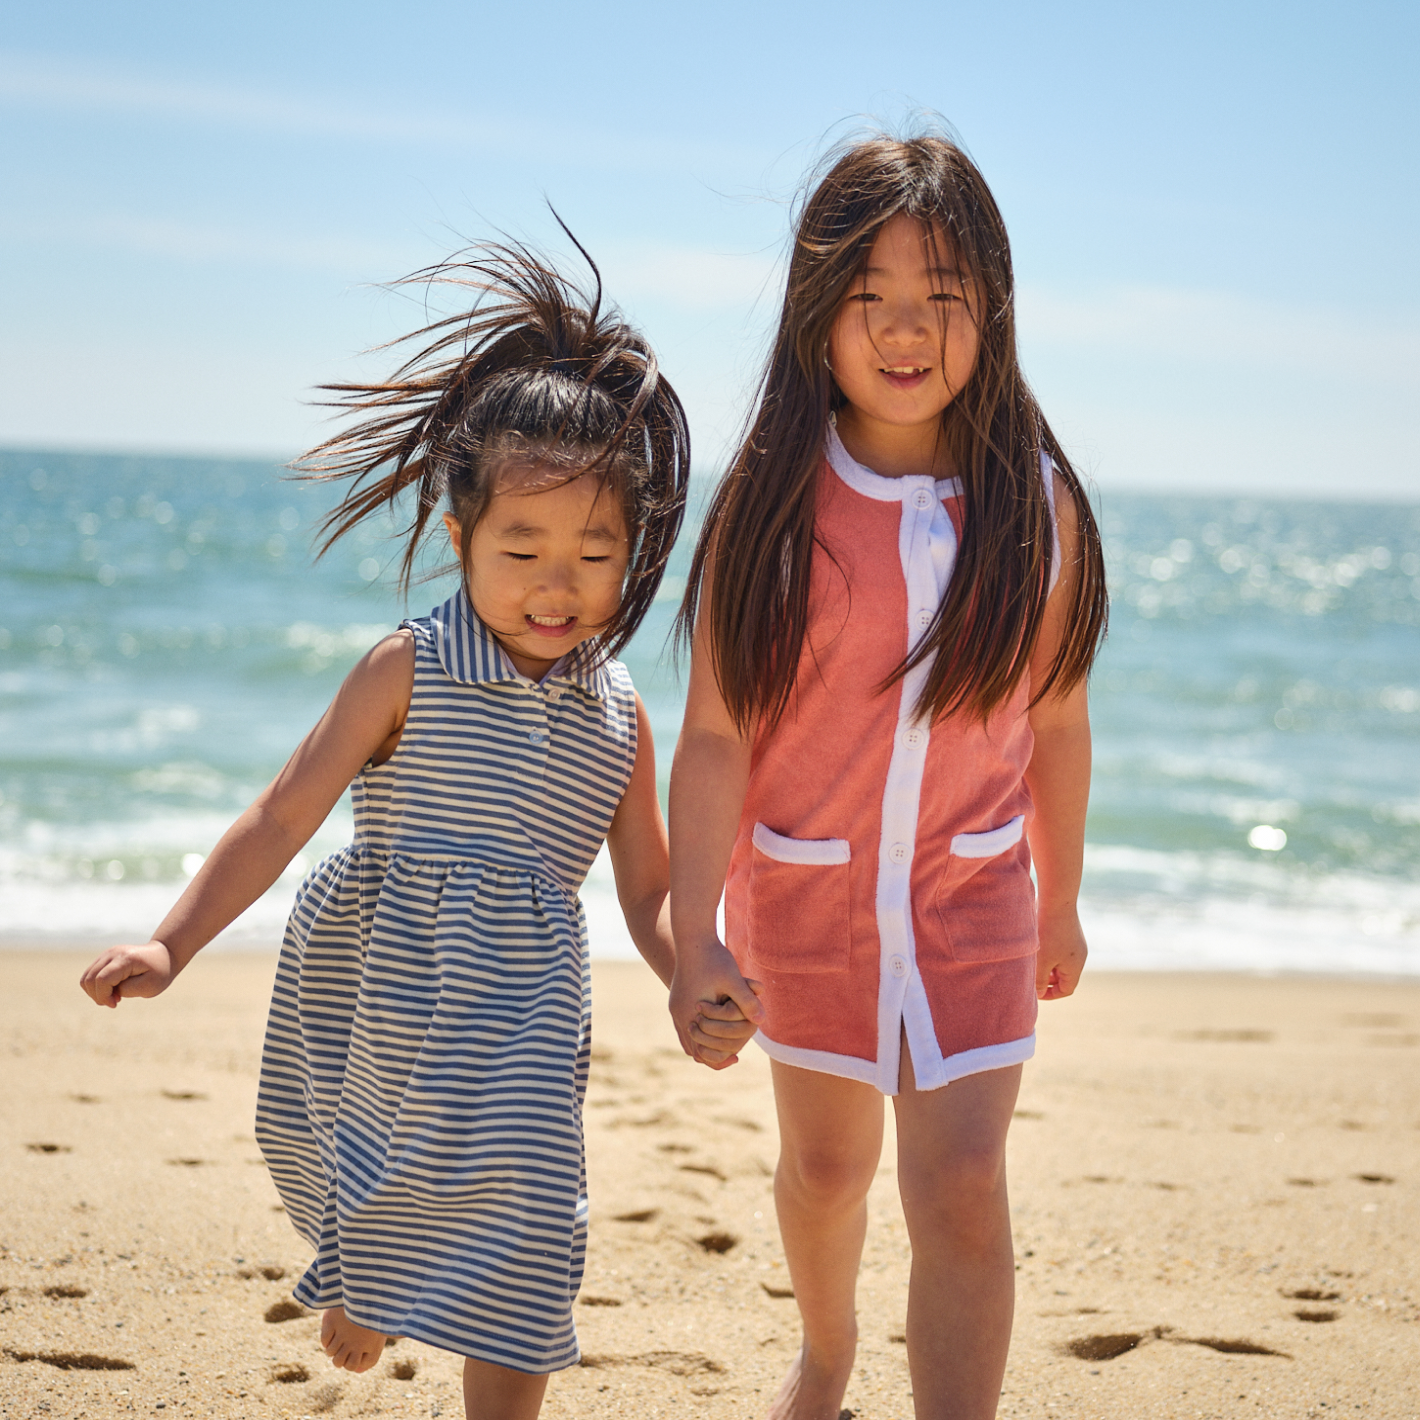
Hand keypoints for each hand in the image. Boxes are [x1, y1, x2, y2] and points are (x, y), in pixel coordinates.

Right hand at [79, 941, 175, 1007]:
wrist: (164, 955)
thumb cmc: (160, 971)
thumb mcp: (150, 986)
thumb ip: (127, 990)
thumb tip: (108, 991)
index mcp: (126, 958)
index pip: (102, 979)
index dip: (104, 996)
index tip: (116, 1004)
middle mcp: (113, 953)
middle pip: (90, 979)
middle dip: (98, 996)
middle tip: (117, 1000)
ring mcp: (107, 954)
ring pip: (86, 978)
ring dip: (96, 992)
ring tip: (115, 995)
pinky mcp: (104, 958)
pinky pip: (90, 976)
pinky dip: (96, 987)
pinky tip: (112, 990)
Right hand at [669, 938, 764, 1069]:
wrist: (692, 937)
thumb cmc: (713, 956)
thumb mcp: (732, 979)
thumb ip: (746, 1000)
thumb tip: (762, 1020)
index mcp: (690, 1012)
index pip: (701, 1050)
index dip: (718, 1058)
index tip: (736, 1059)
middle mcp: (679, 1013)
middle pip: (692, 1048)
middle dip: (711, 1054)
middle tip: (732, 1057)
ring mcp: (675, 1007)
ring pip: (687, 1038)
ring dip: (704, 1043)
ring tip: (725, 1046)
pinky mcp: (676, 1000)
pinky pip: (685, 1026)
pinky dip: (698, 1032)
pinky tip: (715, 1028)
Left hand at [1035, 905, 1086, 1000]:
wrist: (1057, 901)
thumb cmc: (1048, 933)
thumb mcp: (1041, 961)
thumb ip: (1039, 980)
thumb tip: (1038, 994)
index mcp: (1076, 966)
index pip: (1067, 989)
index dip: (1050, 994)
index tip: (1035, 992)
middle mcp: (1079, 956)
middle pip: (1065, 976)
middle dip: (1048, 980)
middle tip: (1031, 978)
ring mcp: (1076, 943)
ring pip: (1061, 962)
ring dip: (1047, 966)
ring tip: (1032, 963)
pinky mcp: (1070, 931)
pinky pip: (1061, 949)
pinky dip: (1049, 953)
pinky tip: (1036, 947)